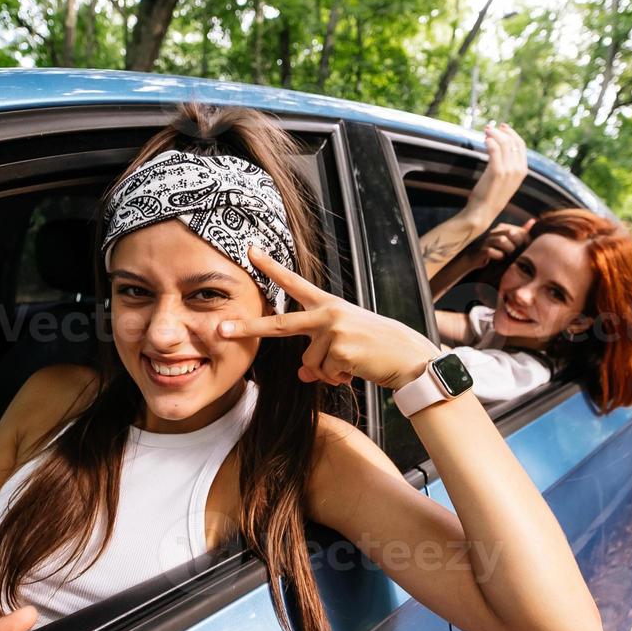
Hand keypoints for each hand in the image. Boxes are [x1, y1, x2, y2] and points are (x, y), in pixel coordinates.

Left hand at [219, 245, 439, 389]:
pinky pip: (324, 374)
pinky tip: (357, 370)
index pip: (295, 283)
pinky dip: (338, 379)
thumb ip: (320, 354)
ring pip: (309, 364)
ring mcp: (334, 331)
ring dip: (327, 372)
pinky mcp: (340, 351)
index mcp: (329, 306)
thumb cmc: (378, 349)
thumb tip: (303, 373)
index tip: (250, 251)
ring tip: (352, 364)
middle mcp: (329, 314)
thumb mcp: (345, 346)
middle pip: (280, 324)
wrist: (410, 358)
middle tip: (221, 329)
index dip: (271, 268)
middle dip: (249, 328)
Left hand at [465, 123, 527, 223]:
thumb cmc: (489, 196)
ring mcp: (509, 171)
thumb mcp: (503, 180)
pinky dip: (490, 142)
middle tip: (489, 128)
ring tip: (485, 132)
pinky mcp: (497, 172)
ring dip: (494, 134)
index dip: (511, 133)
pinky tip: (485, 140)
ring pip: (504, 143)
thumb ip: (506, 166)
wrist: (482, 213)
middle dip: (502, 131)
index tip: (501, 127)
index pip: (520, 145)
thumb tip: (500, 147)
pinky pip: (495, 150)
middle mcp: (518, 170)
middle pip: (513, 142)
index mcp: (522, 171)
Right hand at [470, 218, 534, 268]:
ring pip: (502, 240)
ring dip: (508, 249)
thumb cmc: (495, 250)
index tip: (522, 247)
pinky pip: (491, 251)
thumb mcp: (509, 240)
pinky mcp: (481, 251)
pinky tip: (499, 258)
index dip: (523, 239)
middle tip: (515, 251)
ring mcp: (487, 241)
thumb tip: (533, 221)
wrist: (475, 259)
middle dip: (516, 243)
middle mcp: (494, 232)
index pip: (518, 230)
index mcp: (501, 228)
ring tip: (508, 255)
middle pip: (511, 233)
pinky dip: (498, 256)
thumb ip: (520, 232)